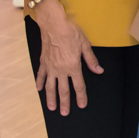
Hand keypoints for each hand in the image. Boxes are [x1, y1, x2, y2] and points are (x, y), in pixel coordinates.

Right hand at [34, 0, 102, 114]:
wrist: (53, 23)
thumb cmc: (70, 32)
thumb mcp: (85, 45)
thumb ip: (91, 60)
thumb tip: (99, 71)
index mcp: (73, 66)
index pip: (79, 86)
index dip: (81, 97)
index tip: (82, 105)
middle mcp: (61, 70)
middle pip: (64, 90)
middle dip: (65, 103)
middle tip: (65, 113)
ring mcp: (50, 67)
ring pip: (50, 86)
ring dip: (51, 98)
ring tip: (52, 108)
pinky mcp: (43, 62)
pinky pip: (40, 75)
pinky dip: (39, 83)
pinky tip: (39, 89)